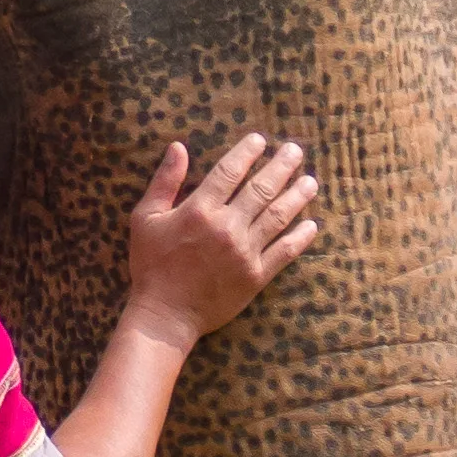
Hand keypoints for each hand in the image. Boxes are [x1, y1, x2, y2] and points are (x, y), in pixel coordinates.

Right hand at [116, 129, 320, 345]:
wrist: (165, 315)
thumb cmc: (151, 266)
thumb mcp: (146, 219)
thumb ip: (164, 182)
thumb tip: (178, 147)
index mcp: (200, 210)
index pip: (229, 172)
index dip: (247, 153)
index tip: (260, 140)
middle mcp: (227, 227)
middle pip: (261, 189)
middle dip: (281, 166)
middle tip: (296, 150)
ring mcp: (245, 252)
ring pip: (278, 217)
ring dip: (296, 197)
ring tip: (311, 181)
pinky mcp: (256, 276)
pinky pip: (284, 252)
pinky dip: (300, 238)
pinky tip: (311, 225)